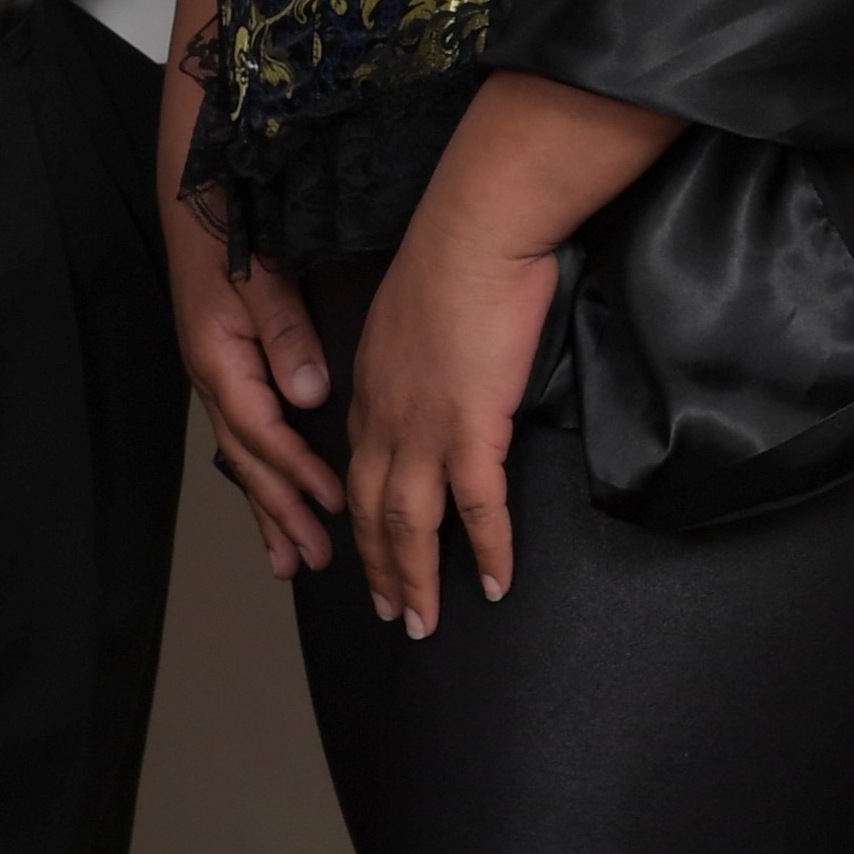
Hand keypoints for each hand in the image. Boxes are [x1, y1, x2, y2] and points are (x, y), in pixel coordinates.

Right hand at [165, 205, 343, 577]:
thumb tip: (311, 396)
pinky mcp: (224, 365)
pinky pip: (243, 435)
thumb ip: (286, 335)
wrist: (195, 191)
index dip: (297, 471)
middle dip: (281, 512)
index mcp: (219, 357)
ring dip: (266, 508)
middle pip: (248, 459)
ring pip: (242, 456)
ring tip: (289, 559)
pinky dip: (259, 475)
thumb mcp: (261, 275)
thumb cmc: (226, 226)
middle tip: (314, 560)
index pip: (262, 431)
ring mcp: (215, 373)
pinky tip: (271, 500)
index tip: (333, 504)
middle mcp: (212, 375)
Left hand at [345, 185, 564, 634]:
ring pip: (411, 523)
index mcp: (369, 386)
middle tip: (392, 614)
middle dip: (379, 569)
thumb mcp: (410, 313)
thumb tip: (434, 373)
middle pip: (374, 511)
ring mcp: (425, 425)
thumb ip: (413, 356)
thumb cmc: (455, 255)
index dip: (362, 520)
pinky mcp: (472, 425)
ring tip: (424, 624)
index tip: (369, 552)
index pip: (359, 470)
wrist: (476, 229)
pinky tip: (494, 582)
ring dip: (416, 580)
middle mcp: (385, 415)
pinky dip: (487, 550)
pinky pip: (479, 507)